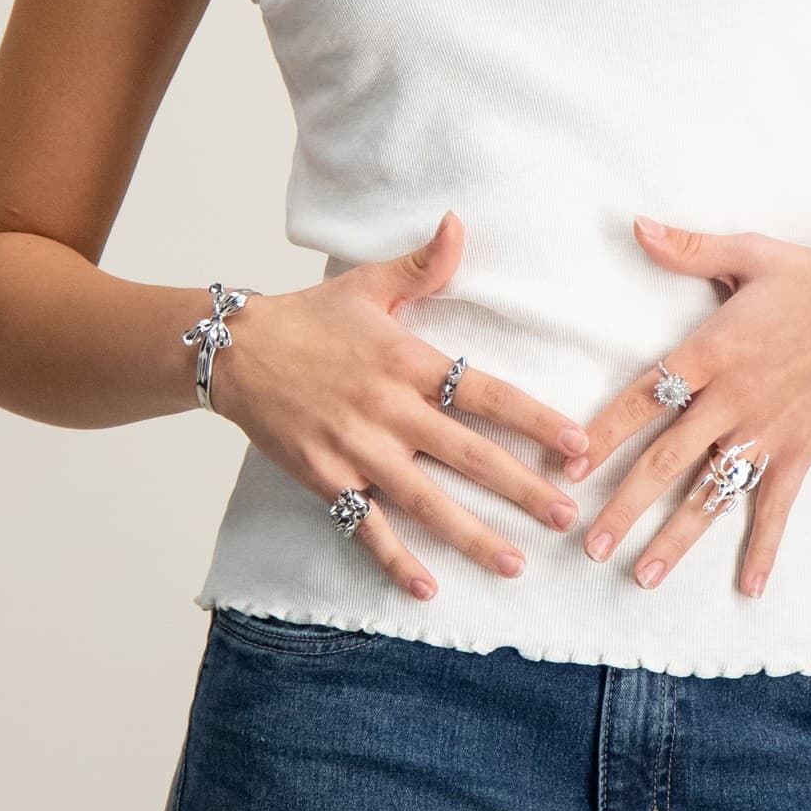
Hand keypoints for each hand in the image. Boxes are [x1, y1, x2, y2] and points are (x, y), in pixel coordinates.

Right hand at [215, 212, 589, 601]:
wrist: (234, 352)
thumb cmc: (310, 317)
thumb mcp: (370, 284)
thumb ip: (424, 264)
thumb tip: (459, 222)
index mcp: (408, 361)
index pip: (486, 392)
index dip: (534, 420)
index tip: (576, 445)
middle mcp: (388, 410)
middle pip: (468, 455)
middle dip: (521, 488)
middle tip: (567, 516)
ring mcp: (356, 450)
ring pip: (425, 501)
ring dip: (472, 535)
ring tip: (515, 563)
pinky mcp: (326, 480)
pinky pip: (366, 528)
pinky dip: (395, 560)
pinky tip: (427, 588)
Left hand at [564, 217, 810, 598]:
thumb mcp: (747, 254)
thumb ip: (687, 249)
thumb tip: (636, 226)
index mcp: (709, 352)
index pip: (640, 398)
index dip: (601, 433)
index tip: (566, 465)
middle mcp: (731, 400)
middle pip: (665, 461)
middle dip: (624, 506)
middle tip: (588, 544)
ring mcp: (766, 432)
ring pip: (711, 494)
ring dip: (676, 538)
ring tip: (641, 576)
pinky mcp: (800, 450)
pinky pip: (777, 507)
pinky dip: (765, 549)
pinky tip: (750, 588)